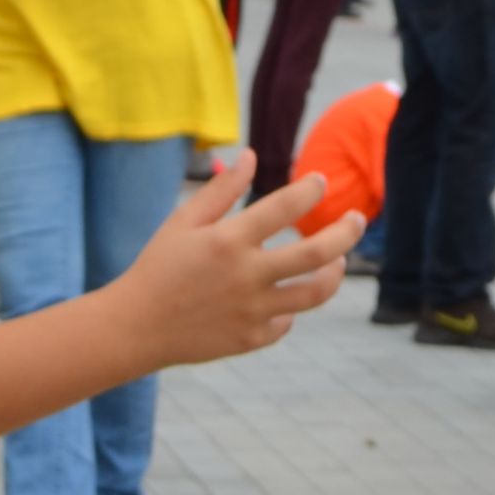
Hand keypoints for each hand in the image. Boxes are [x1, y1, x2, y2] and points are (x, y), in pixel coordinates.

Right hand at [105, 158, 357, 372]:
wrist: (135, 328)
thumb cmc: (158, 268)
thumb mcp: (182, 222)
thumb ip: (220, 191)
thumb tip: (250, 155)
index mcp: (228, 241)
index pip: (285, 206)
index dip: (310, 189)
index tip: (319, 182)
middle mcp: (246, 276)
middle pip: (318, 253)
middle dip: (347, 231)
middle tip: (358, 218)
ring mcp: (252, 311)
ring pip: (315, 292)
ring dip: (335, 272)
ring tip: (338, 260)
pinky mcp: (250, 338)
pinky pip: (286, 322)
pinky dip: (289, 308)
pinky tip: (284, 297)